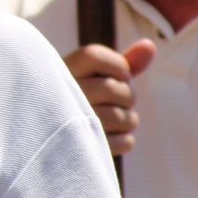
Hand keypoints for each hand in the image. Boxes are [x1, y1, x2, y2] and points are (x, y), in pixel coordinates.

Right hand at [62, 39, 155, 154]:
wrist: (46, 140)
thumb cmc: (77, 103)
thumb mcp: (92, 79)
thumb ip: (122, 62)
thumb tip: (150, 45)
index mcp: (59, 72)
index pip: (95, 55)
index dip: (118, 66)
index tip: (118, 76)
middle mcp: (60, 96)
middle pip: (113, 89)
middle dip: (127, 96)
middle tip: (118, 102)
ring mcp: (70, 125)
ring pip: (123, 118)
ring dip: (128, 120)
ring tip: (114, 120)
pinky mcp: (82, 151)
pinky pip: (125, 143)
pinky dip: (124, 140)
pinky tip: (110, 138)